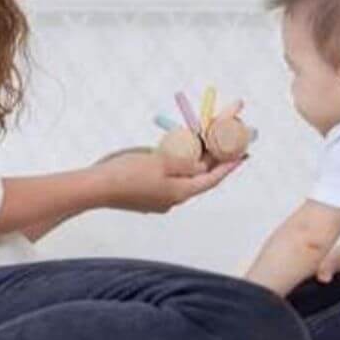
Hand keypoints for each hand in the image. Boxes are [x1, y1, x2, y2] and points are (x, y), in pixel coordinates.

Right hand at [91, 147, 244, 213]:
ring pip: (183, 175)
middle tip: (225, 141)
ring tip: (204, 142)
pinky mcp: (147, 194)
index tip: (244, 155)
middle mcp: (173, 199)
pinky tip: (177, 151)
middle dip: (212, 157)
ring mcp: (159, 198)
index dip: (229, 165)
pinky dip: (177, 164)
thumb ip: (187, 162)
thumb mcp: (162, 162)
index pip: (212, 178)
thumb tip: (203, 165)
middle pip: (199, 175)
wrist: (94, 188)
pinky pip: (169, 177)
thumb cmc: (126, 175)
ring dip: (194, 159)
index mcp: (180, 193)